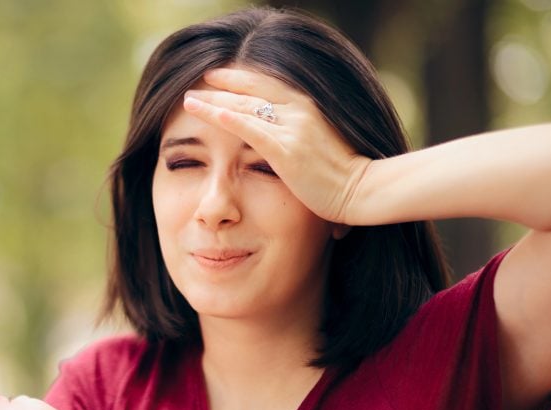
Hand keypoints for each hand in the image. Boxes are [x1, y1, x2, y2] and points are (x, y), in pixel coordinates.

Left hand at [183, 67, 371, 225]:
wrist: (361, 190)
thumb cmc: (344, 176)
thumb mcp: (321, 145)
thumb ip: (301, 136)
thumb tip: (287, 142)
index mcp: (308, 107)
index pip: (267, 86)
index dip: (240, 80)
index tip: (217, 77)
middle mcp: (299, 111)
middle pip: (251, 92)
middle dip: (221, 86)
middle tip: (197, 83)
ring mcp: (292, 128)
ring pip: (245, 108)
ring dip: (213, 102)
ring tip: (189, 100)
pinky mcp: (286, 150)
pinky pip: (251, 129)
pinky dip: (228, 119)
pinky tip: (209, 113)